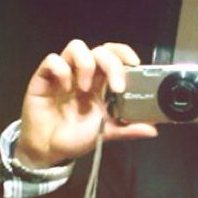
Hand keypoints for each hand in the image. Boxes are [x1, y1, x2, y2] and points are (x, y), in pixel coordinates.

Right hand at [14, 39, 157, 166]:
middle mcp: (83, 74)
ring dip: (86, 64)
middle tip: (116, 87)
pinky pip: (52, 60)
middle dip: (112, 63)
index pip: (114, 55)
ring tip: (85, 88)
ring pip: (76, 46)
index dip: (125, 55)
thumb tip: (153, 129)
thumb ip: (128, 129)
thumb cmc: (75, 138)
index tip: (135, 66)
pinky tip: (64, 88)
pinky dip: (61, 70)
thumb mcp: (106, 134)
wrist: (49, 151)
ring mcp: (63, 74)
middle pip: (100, 50)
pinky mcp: (43, 78)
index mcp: (100, 83)